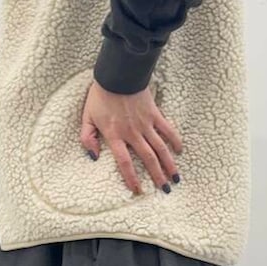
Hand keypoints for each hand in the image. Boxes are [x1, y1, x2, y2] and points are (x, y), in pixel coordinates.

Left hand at [79, 79, 182, 194]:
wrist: (117, 75)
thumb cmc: (100, 97)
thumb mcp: (86, 118)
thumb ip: (87, 139)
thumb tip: (93, 157)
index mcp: (115, 135)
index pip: (124, 162)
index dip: (131, 178)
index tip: (138, 190)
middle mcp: (132, 132)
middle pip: (148, 159)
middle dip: (157, 176)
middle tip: (165, 190)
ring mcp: (145, 123)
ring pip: (160, 148)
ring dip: (169, 164)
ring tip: (175, 178)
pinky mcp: (154, 113)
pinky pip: (167, 129)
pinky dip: (175, 140)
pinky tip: (179, 150)